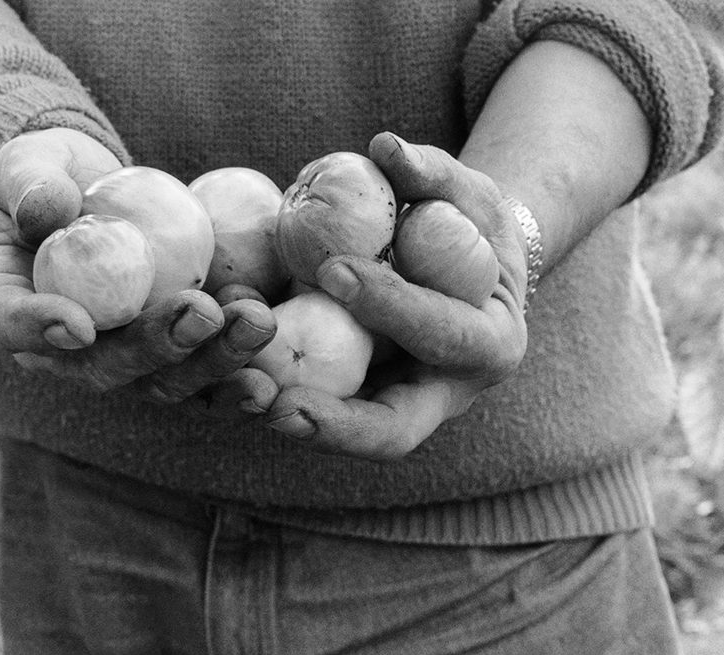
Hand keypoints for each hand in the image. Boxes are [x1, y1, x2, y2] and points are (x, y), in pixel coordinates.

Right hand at [0, 129, 277, 417]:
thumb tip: (50, 210)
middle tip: (204, 312)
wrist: (90, 194)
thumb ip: (31, 184)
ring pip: (167, 381)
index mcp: (10, 303)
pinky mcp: (176, 354)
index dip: (39, 331)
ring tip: (258, 325)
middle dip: (161, 347)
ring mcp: (127, 358)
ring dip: (216, 362)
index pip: (11, 324)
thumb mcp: (26, 165)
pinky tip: (276, 377)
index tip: (78, 326)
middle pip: (108, 368)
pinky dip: (241, 379)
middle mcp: (67, 350)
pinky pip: (208, 378)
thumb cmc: (45, 178)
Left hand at [262, 131, 528, 458]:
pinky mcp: (366, 405)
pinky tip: (232, 380)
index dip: (392, 306)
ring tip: (240, 396)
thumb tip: (385, 148)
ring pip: (349, 437)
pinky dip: (278, 401)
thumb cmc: (473, 228)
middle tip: (280, 405)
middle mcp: (449, 393)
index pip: (443, 334)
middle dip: (340, 425)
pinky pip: (323, 414)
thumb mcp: (469, 196)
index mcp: (491, 343)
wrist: (475, 274)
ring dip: (294, 423)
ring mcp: (404, 408)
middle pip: (396, 431)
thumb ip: (434, 175)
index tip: (333, 268)